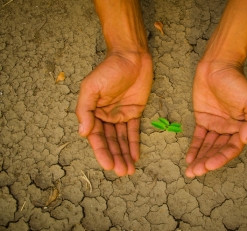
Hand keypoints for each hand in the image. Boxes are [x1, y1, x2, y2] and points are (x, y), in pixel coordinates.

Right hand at [76, 52, 152, 175]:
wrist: (132, 57)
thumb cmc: (109, 70)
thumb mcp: (92, 87)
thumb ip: (85, 109)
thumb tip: (82, 132)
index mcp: (93, 112)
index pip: (96, 137)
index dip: (102, 152)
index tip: (109, 166)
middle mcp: (105, 116)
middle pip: (110, 141)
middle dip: (116, 157)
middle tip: (123, 172)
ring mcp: (120, 115)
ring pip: (122, 139)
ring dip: (125, 154)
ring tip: (130, 170)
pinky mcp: (134, 112)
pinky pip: (134, 131)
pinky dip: (135, 143)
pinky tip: (136, 156)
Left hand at [185, 61, 246, 177]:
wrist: (217, 67)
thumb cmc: (236, 82)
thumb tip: (245, 140)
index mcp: (242, 128)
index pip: (231, 148)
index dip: (221, 158)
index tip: (209, 166)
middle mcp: (229, 129)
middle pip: (217, 150)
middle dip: (207, 162)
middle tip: (196, 172)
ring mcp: (215, 125)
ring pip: (207, 146)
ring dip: (200, 159)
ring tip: (190, 171)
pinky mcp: (203, 120)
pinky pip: (198, 137)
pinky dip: (194, 148)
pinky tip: (189, 159)